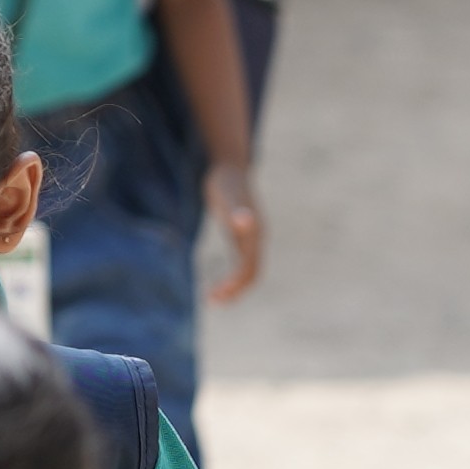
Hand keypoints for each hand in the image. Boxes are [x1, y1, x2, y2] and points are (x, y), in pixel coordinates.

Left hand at [204, 170, 265, 300]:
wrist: (230, 167)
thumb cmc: (225, 181)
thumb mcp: (226, 195)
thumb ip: (235, 210)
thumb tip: (246, 222)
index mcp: (254, 233)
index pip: (249, 267)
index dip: (235, 283)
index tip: (216, 294)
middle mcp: (256, 238)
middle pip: (252, 273)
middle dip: (235, 290)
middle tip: (213, 301)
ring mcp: (251, 238)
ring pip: (249, 270)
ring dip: (235, 287)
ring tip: (213, 298)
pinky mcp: (242, 237)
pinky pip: (242, 262)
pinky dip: (233, 277)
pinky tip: (218, 283)